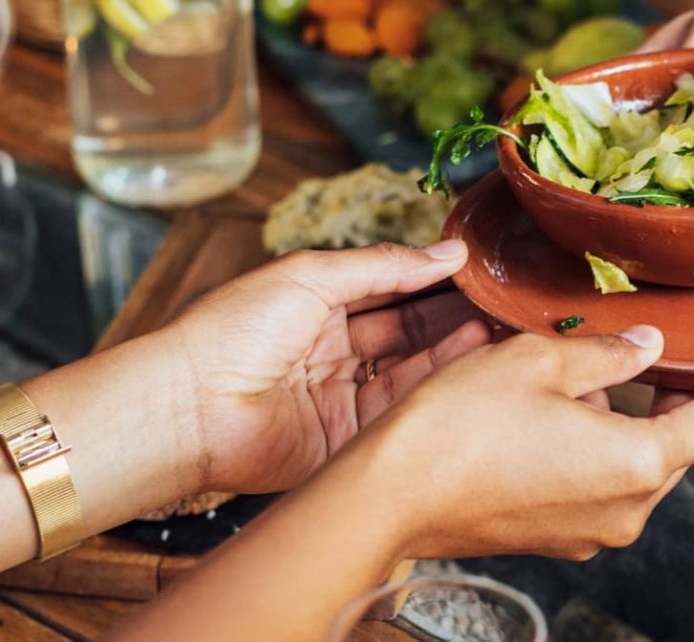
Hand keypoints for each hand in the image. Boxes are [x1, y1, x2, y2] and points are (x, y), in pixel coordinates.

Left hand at [145, 242, 489, 497]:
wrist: (189, 406)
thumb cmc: (233, 329)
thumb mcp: (311, 274)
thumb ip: (385, 265)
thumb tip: (450, 250)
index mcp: (315, 305)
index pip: (389, 288)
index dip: (432, 280)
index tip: (481, 271)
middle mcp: (331, 351)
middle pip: (405, 331)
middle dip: (452, 316)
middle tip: (504, 304)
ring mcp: (339, 398)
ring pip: (409, 371)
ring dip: (451, 351)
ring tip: (497, 329)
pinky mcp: (345, 442)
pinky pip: (398, 413)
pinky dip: (433, 389)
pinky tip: (468, 364)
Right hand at [360, 327, 693, 558]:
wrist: (386, 498)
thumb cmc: (458, 424)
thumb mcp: (540, 360)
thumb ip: (609, 354)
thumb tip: (650, 349)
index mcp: (640, 463)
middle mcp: (628, 508)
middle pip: (674, 444)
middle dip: (663, 399)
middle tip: (645, 353)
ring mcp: (592, 531)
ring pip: (632, 462)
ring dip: (616, 421)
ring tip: (563, 383)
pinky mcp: (557, 539)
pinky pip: (596, 483)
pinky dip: (588, 448)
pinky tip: (542, 418)